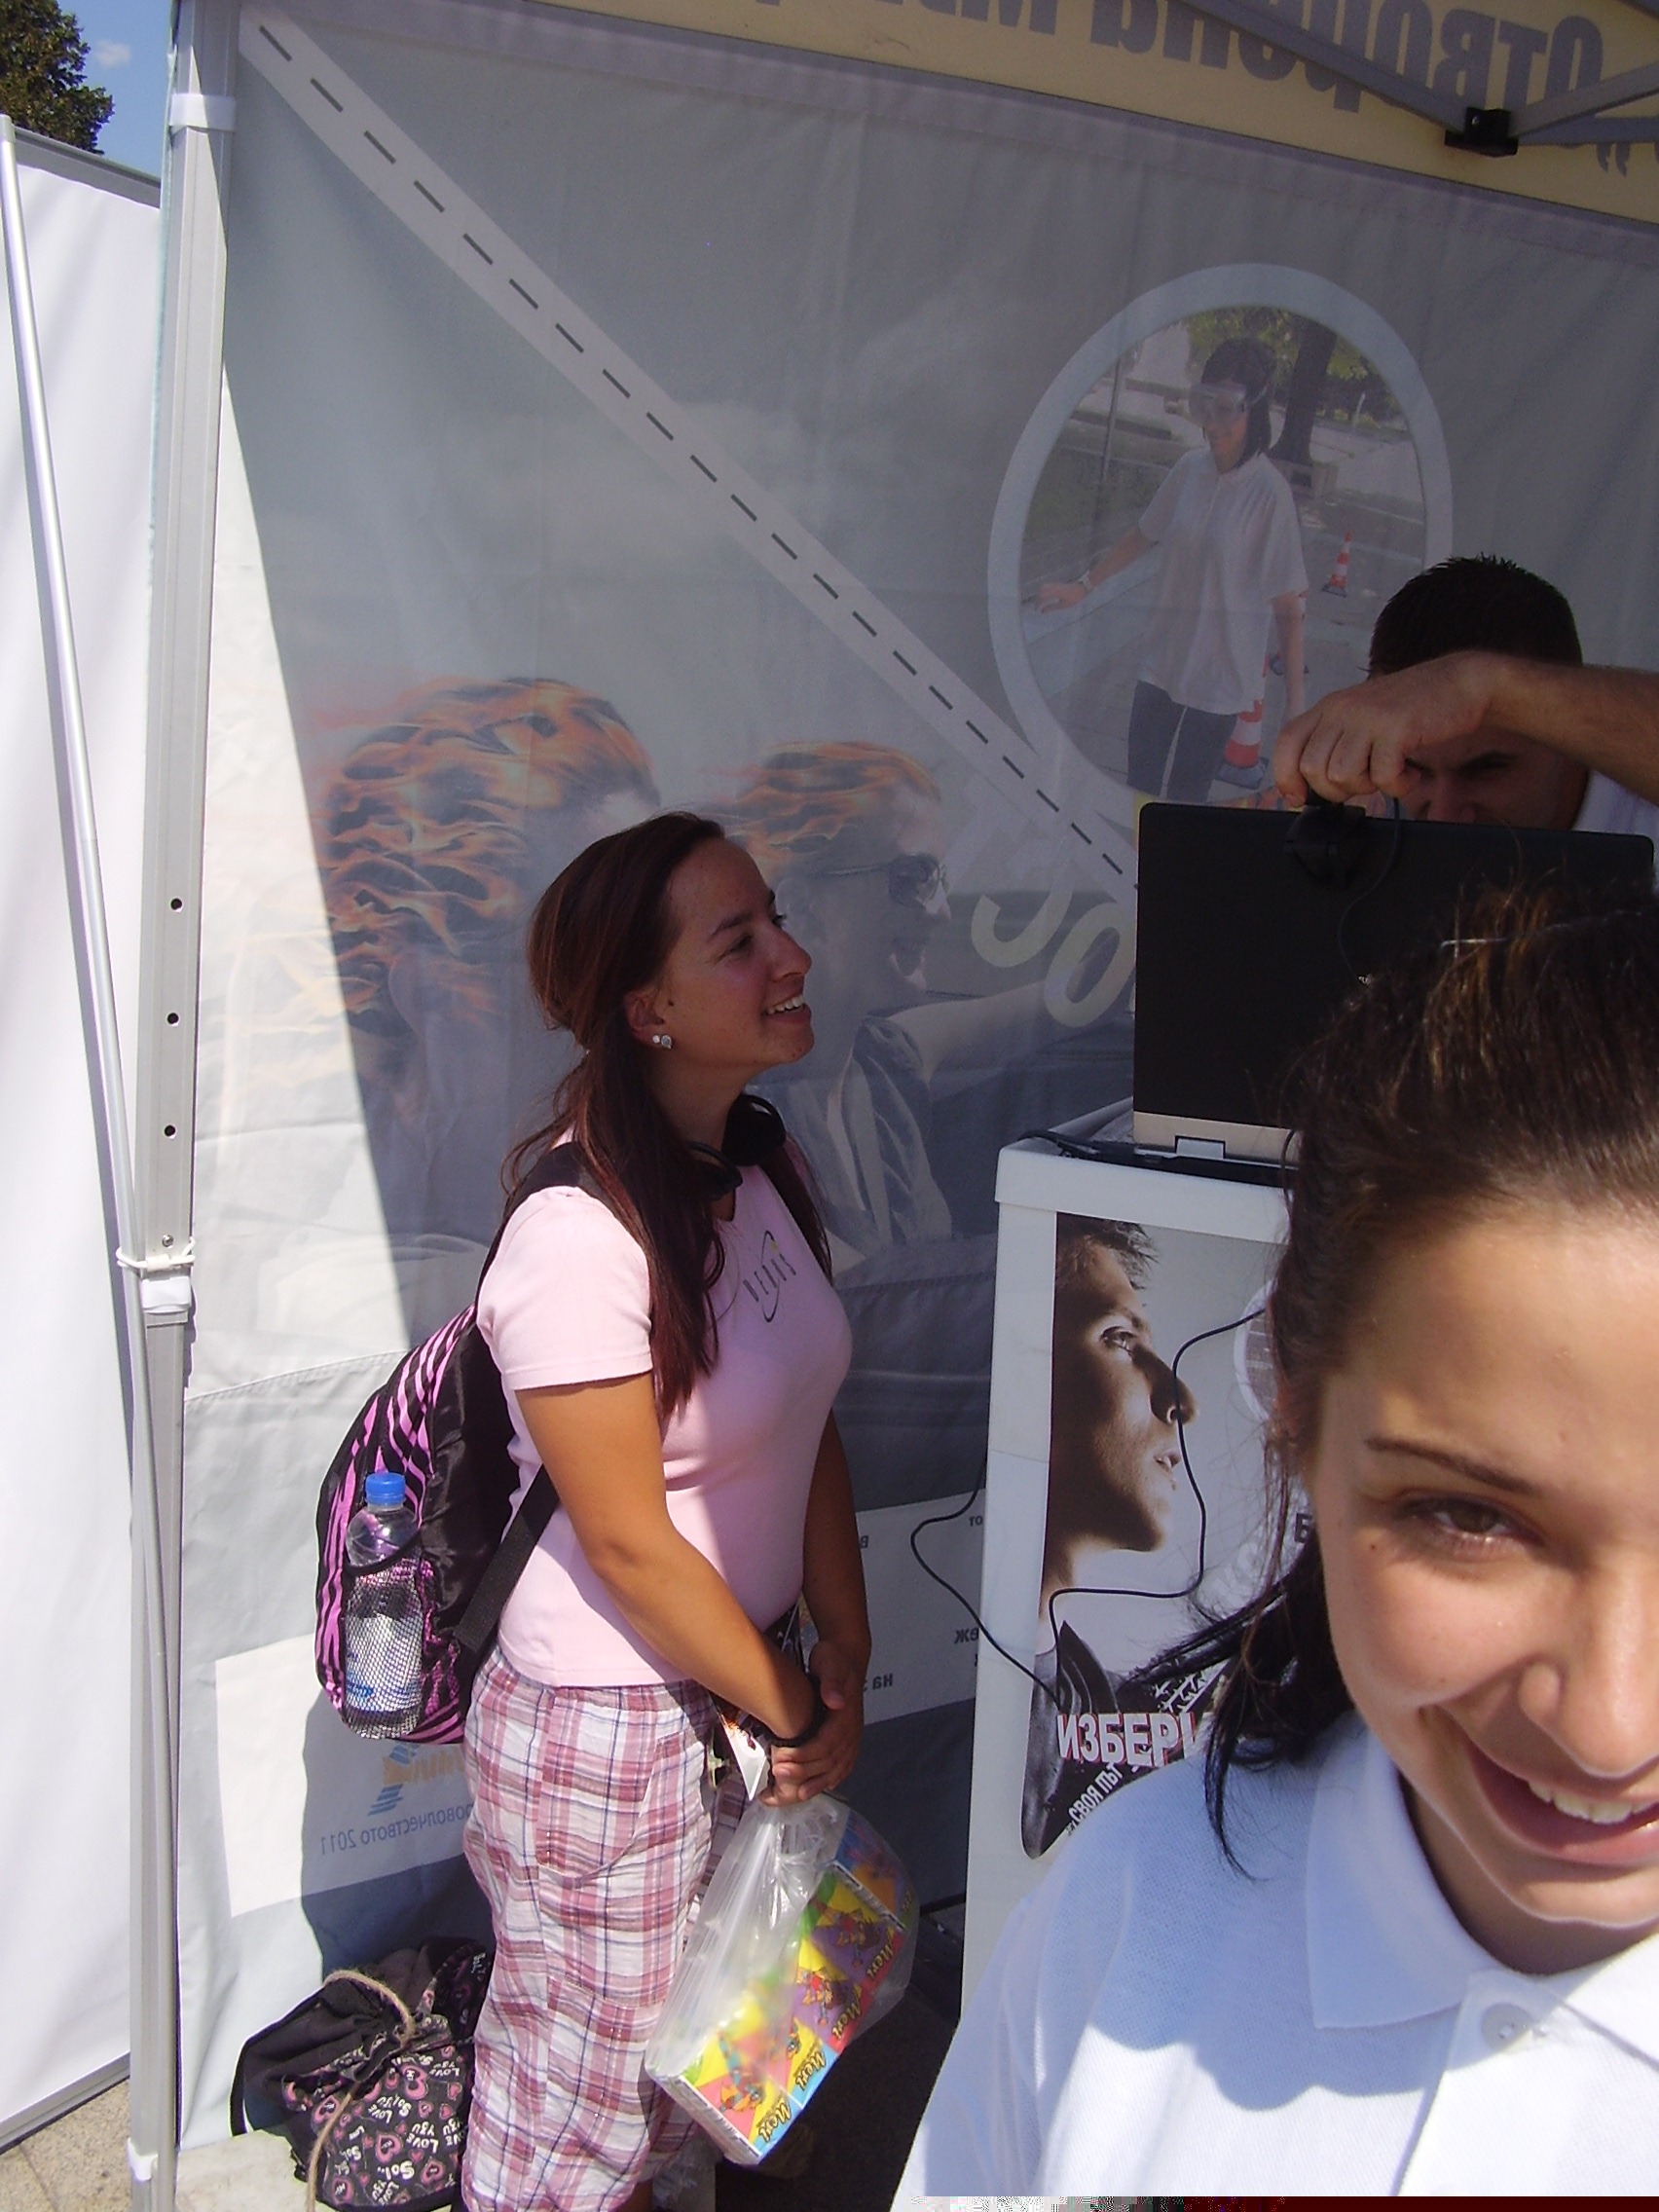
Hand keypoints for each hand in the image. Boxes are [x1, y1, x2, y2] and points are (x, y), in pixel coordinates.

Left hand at [765, 1640, 864, 1804]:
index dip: (803, 1757)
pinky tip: (814, 1787)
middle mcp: (852, 1730)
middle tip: (778, 1776)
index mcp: (846, 1716)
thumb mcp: (830, 1663)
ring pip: (836, 1769)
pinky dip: (827, 1780)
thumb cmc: (835, 1660)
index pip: (826, 1745)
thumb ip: (832, 1681)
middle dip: (803, 1772)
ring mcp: (852, 1737)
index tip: (781, 1761)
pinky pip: (841, 1767)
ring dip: (814, 1782)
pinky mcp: (848, 1740)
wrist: (847, 1657)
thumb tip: (835, 1701)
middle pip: (830, 1762)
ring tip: (793, 1793)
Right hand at [1035, 578, 1087, 613]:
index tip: (1036, 609)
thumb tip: (1042, 611)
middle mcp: (1054, 587)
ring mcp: (1055, 584)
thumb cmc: (1074, 597)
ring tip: (1040, 602)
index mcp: (1055, 593)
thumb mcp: (1063, 605)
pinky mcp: (1056, 583)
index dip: (1038, 603)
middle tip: (1037, 606)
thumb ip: (1052, 607)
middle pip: (1041, 591)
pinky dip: (1043, 591)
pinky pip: (1046, 586)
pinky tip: (1044, 596)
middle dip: (1037, 599)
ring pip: (1043, 587)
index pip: (1042, 597)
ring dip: (1039, 594)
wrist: (1082, 587)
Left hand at [1274, 652, 1497, 805]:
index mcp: (1329, 707)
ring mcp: (1368, 717)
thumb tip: (1308, 790)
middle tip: (1367, 779)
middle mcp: (1342, 709)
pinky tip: (1410, 773)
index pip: (1286, 744)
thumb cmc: (1412, 709)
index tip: (1300, 797)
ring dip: (1369, 787)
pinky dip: (1399, 786)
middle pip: (1313, 770)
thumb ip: (1336, 744)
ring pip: (1341, 777)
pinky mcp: (1395, 728)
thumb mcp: (1362, 720)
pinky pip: (1381, 778)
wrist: (1460, 684)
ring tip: (1389, 771)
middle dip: (1338, 790)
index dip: (1287, 777)